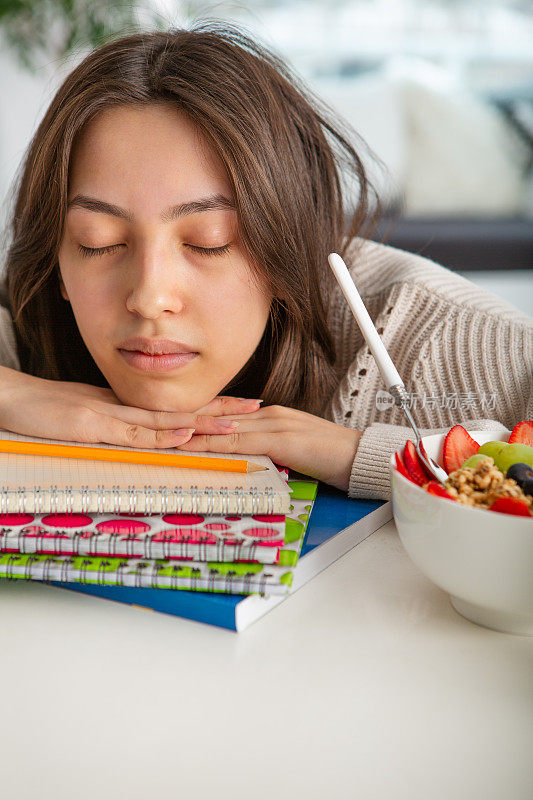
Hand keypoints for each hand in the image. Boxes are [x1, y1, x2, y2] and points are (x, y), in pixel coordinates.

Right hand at [0, 366, 261, 448]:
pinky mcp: (92, 426)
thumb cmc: (45, 411)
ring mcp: (110, 416)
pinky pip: (133, 432)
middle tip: (256, 408)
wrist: (11, 399)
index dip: (209, 408)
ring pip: (166, 420)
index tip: (239, 409)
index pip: (175, 409)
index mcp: (126, 409)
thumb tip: (145, 437)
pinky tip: (185, 432)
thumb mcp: (87, 421)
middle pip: (181, 410)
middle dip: (221, 410)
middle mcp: (125, 409)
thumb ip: (116, 427)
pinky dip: (161, 433)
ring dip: (203, 421)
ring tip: (237, 422)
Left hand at [176, 404, 362, 491]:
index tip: (168, 423)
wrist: (363, 457)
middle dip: (184, 420)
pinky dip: (213, 444)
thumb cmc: (333, 458)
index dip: (195, 418)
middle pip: (216, 415)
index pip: (225, 415)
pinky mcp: (280, 439)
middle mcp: (268, 414)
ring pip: (222, 427)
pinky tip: (194, 447)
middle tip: (151, 423)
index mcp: (271, 416)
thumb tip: (248, 460)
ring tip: (160, 434)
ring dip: (190, 430)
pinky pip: (239, 442)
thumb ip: (271, 450)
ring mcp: (274, 424)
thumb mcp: (294, 452)